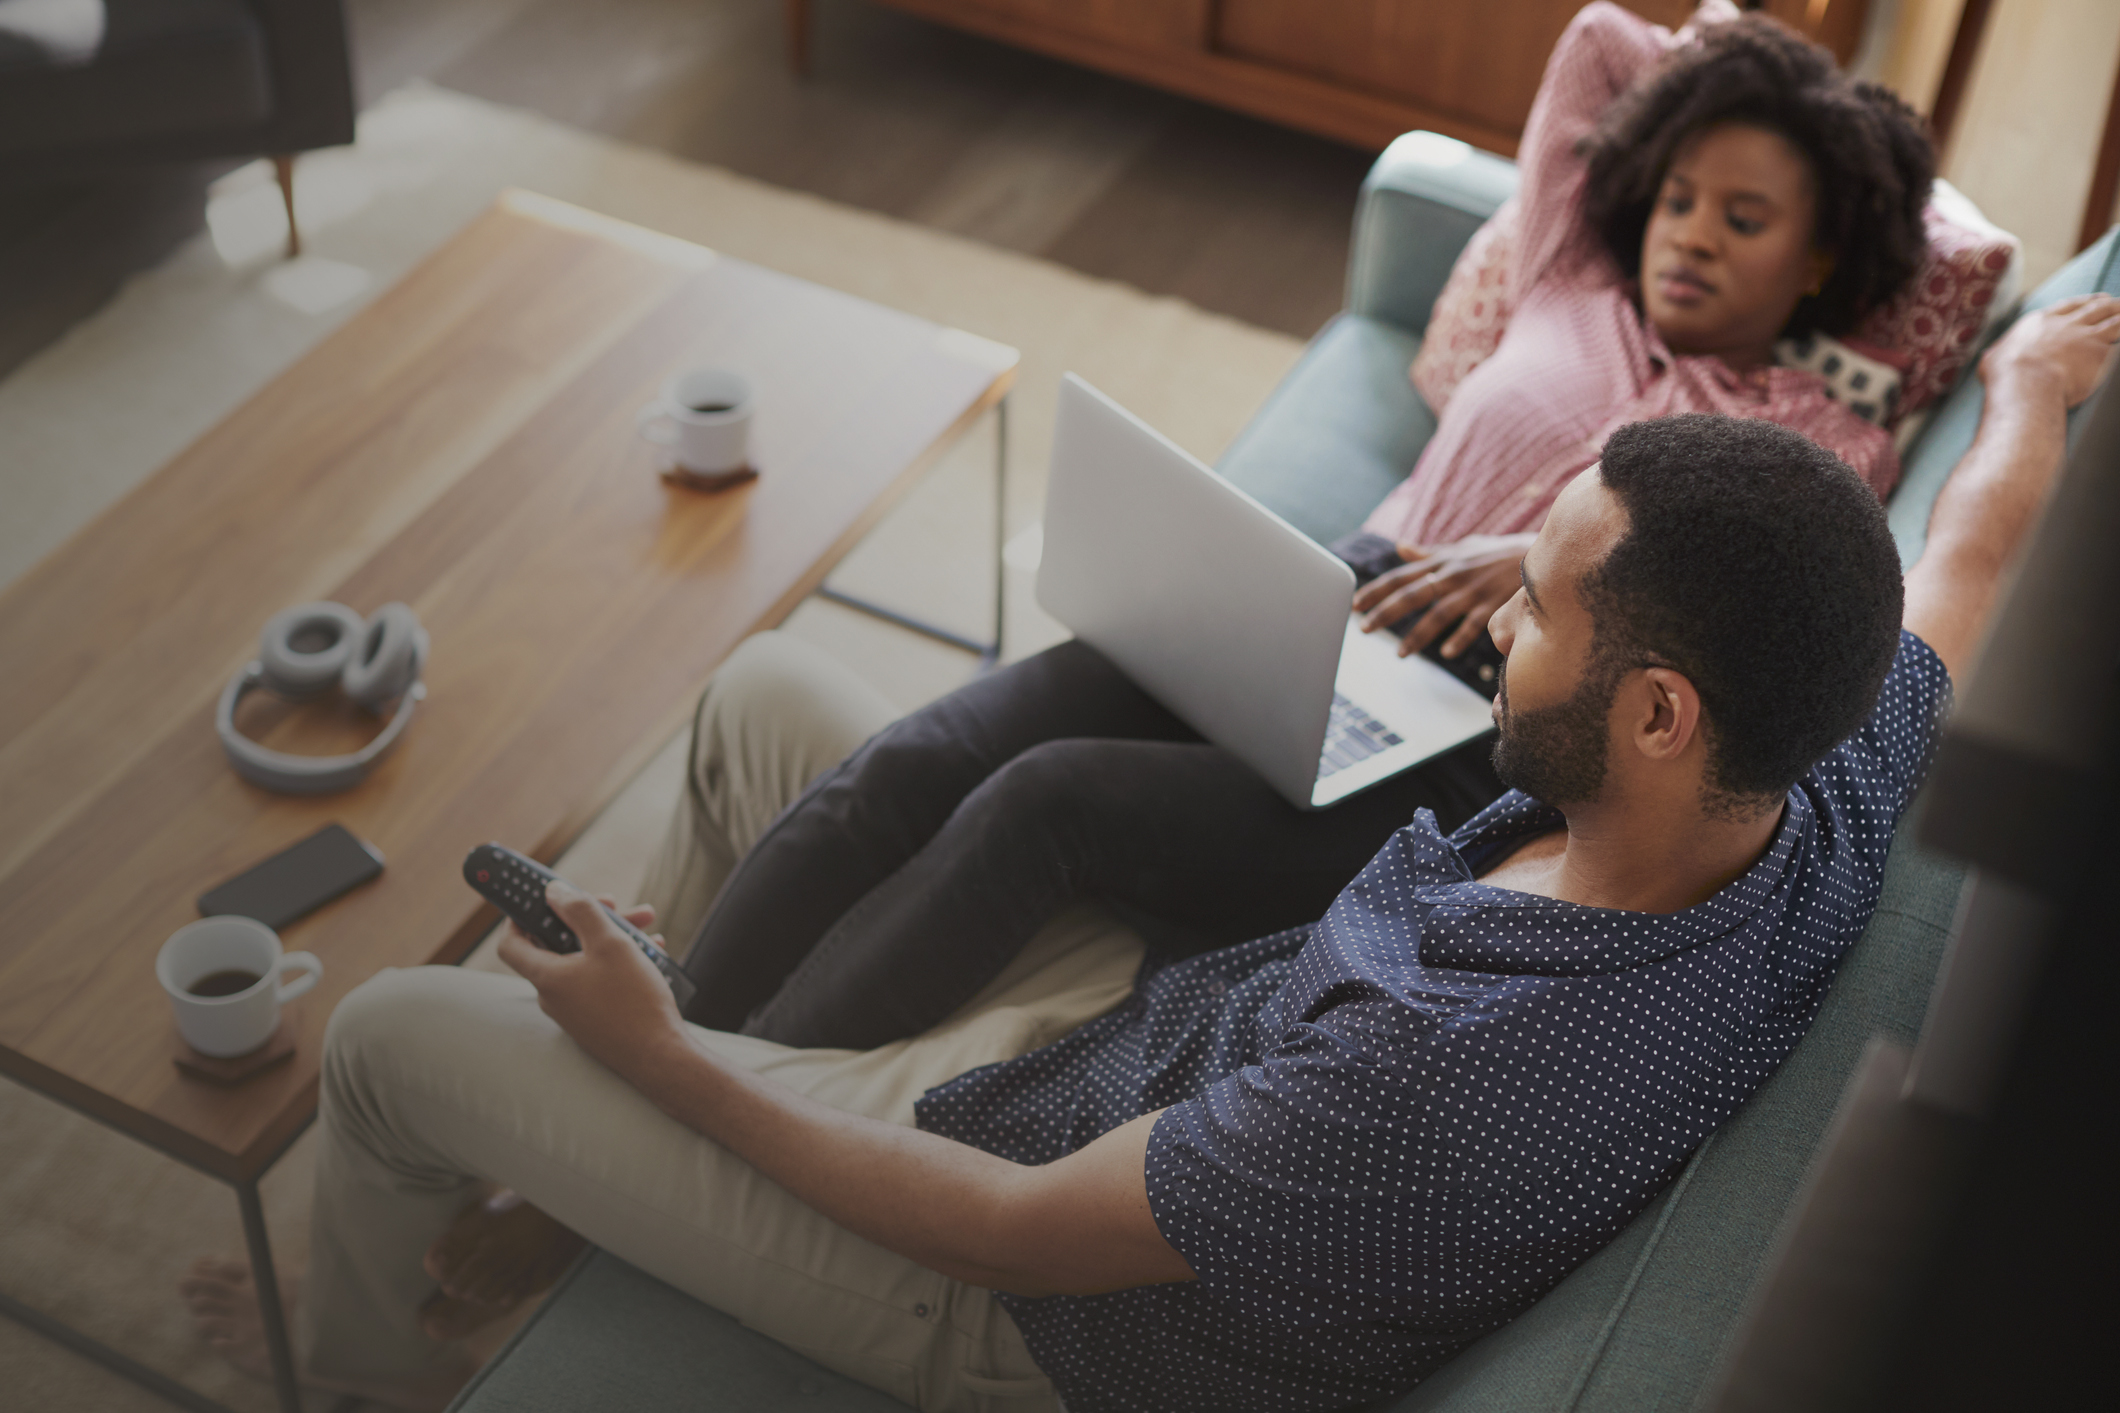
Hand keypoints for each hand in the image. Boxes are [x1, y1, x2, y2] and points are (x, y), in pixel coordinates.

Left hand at [497, 884, 683, 1082]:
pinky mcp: (595, 1020)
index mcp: (547, 976)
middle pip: (558, 945)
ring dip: (611, 938)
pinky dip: (619, 963)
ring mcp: (574, 1010)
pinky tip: (651, 954)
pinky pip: (599, 981)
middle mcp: (554, 996)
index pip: (511, 942)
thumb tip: (554, 893)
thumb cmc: (633, 1001)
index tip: (540, 898)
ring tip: (646, 927)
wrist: (660, 1057)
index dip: (519, 915)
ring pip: (585, 961)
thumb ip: (581, 912)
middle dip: (587, 919)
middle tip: (614, 904)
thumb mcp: (610, 944)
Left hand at [1352, 533, 1532, 656]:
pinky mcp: (1494, 604)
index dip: (1376, 590)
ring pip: (1438, 615)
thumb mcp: (1461, 548)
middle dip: (1386, 613)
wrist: (1539, 553)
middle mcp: (1453, 575)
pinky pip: (1473, 625)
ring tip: (1400, 653)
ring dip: (1417, 636)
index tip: (1355, 605)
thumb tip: (1400, 548)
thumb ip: (1429, 553)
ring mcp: (1473, 591)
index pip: (1401, 577)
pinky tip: (1448, 653)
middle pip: (1413, 595)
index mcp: (1442, 562)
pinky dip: (1460, 639)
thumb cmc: (1495, 553)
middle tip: (1365, 629)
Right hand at [1980, 293, 2119, 409]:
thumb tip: (1990, 358)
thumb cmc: (2004, 375)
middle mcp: (2065, 324)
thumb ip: (1998, 354)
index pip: (2067, 306)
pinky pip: (2119, 338)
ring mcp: (2085, 335)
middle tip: (2116, 302)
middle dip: (2107, 303)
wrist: (2026, 382)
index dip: (2083, 302)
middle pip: (2093, 307)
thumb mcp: (1993, 360)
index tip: (2095, 299)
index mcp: (2039, 323)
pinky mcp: (2100, 350)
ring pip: (2112, 319)